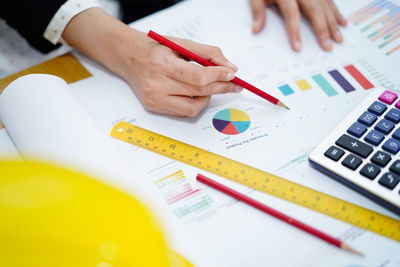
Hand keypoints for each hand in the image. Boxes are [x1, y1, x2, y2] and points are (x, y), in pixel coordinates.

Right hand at [63, 8, 238, 116]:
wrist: (129, 57)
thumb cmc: (156, 49)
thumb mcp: (181, 44)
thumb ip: (207, 53)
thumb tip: (230, 68)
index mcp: (162, 65)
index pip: (198, 76)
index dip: (218, 76)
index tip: (232, 74)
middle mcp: (157, 85)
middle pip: (199, 91)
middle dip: (220, 87)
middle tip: (232, 84)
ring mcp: (155, 100)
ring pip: (193, 108)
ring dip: (207, 98)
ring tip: (208, 87)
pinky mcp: (154, 108)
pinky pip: (183, 111)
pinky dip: (194, 102)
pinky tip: (194, 92)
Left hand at [250, 0, 346, 50]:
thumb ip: (257, 11)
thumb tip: (256, 30)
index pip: (291, 14)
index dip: (294, 32)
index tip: (298, 48)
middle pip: (314, 10)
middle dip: (322, 30)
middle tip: (328, 47)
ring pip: (325, 5)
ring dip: (333, 23)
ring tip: (338, 39)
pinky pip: (330, 0)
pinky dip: (337, 12)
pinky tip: (342, 23)